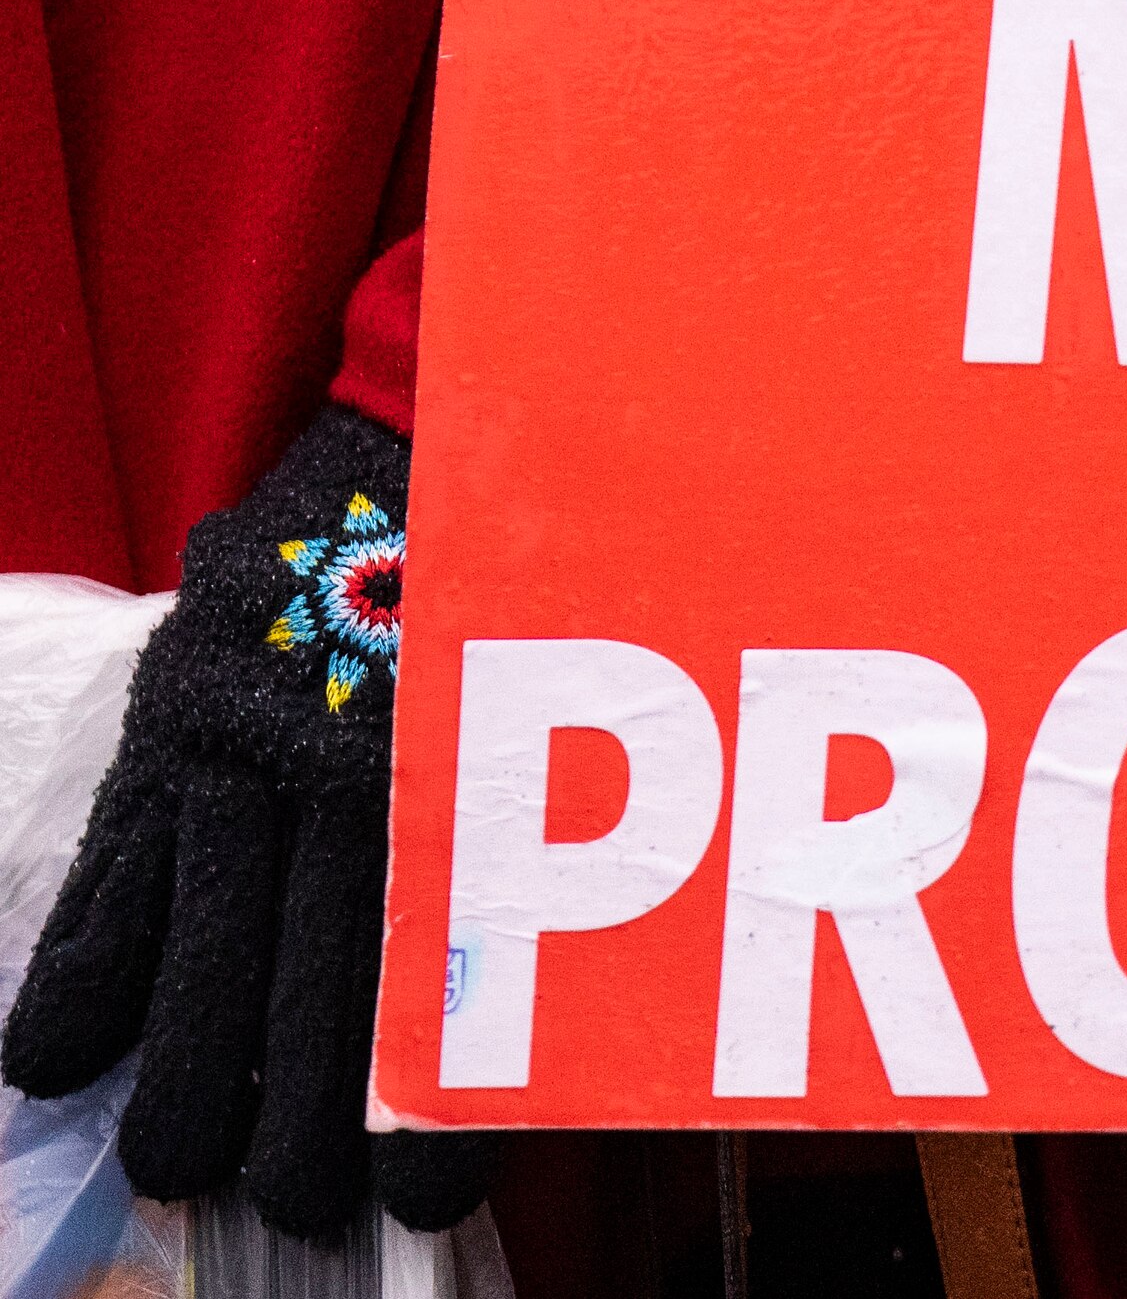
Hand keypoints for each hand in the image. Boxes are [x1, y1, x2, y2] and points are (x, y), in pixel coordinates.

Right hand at [2, 409, 495, 1243]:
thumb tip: (561, 981)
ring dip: (192, 1073)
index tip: (427, 1198)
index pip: (446, 972)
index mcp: (472, 775)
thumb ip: (538, 820)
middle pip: (324, 984)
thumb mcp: (557, 700)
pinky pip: (122, 861)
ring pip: (216, 944)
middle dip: (305, 1118)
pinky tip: (56, 1063)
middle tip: (293, 1208)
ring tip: (180, 1170)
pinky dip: (85, 969)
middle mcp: (363, 770)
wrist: (432, 427)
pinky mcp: (175, 719)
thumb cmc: (517, 585)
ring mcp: (251, 746)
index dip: (433, 1101)